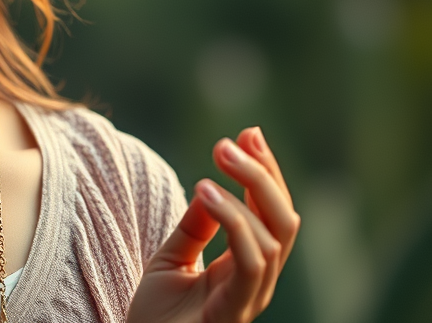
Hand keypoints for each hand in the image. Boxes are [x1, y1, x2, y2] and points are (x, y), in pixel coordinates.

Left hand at [126, 127, 300, 322]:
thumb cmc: (154, 317)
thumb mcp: (170, 259)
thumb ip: (194, 228)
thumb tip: (212, 188)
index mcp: (246, 268)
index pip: (272, 214)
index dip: (266, 173)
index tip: (249, 133)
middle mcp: (256, 283)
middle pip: (284, 221)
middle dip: (264, 174)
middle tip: (234, 139)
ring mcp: (249, 299)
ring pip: (274, 238)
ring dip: (248, 190)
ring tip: (218, 156)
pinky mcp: (233, 314)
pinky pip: (251, 263)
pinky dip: (235, 222)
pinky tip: (206, 192)